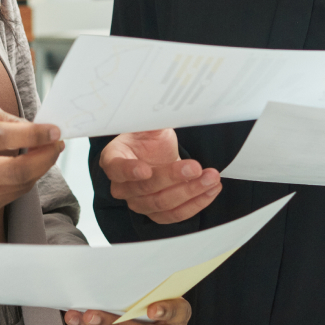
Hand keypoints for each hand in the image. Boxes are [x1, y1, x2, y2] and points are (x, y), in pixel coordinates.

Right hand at [0, 105, 62, 213]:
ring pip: (13, 188)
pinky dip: (25, 183)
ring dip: (38, 171)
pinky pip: (8, 198)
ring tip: (45, 154)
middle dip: (42, 160)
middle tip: (57, 145)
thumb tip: (38, 130)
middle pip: (9, 172)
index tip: (54, 131)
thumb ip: (4, 120)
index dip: (30, 136)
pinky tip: (29, 169)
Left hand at [64, 298, 189, 324]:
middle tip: (91, 313)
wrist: (153, 319)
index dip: (166, 310)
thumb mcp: (153, 290)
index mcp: (180, 316)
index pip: (177, 312)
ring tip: (77, 319)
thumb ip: (142, 289)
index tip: (151, 308)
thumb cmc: (150, 299)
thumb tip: (111, 276)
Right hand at [100, 129, 220, 224]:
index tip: (145, 169)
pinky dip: (196, 203)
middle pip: (144, 189)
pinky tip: (210, 190)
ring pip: (162, 204)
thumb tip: (164, 109)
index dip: (129, 171)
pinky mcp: (157, 213)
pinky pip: (175, 215)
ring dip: (190, 192)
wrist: (156, 153)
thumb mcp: (149, 124)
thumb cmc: (148, 139)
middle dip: (173, 178)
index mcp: (114, 159)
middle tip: (195, 168)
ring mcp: (139, 202)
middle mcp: (122, 185)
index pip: (116, 168)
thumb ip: (152, 120)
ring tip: (211, 178)